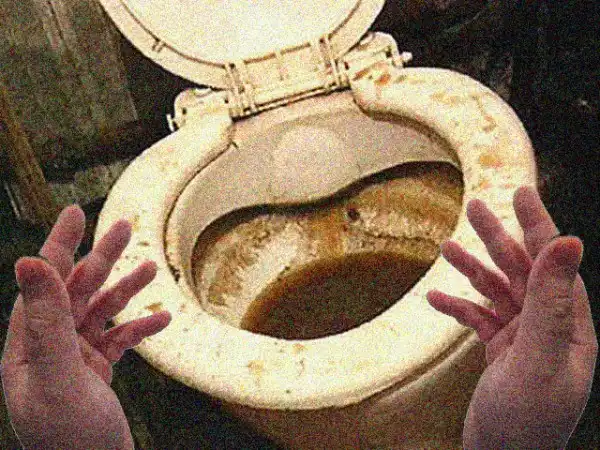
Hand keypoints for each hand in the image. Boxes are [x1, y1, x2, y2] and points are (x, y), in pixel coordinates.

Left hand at [1, 205, 171, 449]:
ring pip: (100, 311)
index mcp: (30, 342)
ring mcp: (73, 359)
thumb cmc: (69, 437)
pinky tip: (161, 319)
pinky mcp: (95, 373)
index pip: (45, 280)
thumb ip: (45, 319)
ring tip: (151, 268)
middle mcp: (48, 346)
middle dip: (102, 258)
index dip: (61, 243)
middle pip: (77, 289)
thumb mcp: (58, 374)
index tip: (75, 212)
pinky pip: (119, 339)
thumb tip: (28, 262)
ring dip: (125, 288)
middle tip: (125, 227)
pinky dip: (139, 326)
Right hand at [427, 186, 597, 448]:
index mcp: (568, 326)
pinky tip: (436, 300)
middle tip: (473, 207)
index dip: (537, 225)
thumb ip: (550, 300)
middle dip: (497, 239)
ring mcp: (524, 341)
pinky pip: (479, 320)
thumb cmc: (525, 421)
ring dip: (473, 270)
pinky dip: (459, 308)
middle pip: (522, 272)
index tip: (520, 192)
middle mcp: (549, 329)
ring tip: (446, 248)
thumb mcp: (538, 356)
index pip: (552, 263)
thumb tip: (569, 243)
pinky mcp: (502, 354)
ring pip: (498, 293)